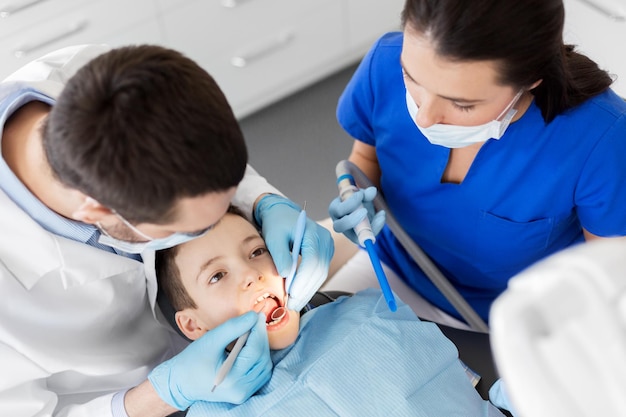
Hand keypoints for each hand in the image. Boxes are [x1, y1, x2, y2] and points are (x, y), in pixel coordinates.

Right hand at [148, 311, 270, 409]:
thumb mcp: (211, 340)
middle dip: (261, 338)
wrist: (181, 382)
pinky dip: (260, 358)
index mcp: (231, 378)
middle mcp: (240, 389)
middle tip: (255, 321)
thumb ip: (233, 327)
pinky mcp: (244, 393)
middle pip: (262, 358)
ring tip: (252, 333)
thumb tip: (253, 316)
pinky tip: (251, 348)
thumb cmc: (192, 361)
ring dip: (261, 348)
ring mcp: (243, 393)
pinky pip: (261, 373)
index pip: (254, 351)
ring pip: (264, 366)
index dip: (258, 330)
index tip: (258, 315)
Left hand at [254, 194, 333, 310]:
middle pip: (319, 270)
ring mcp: (327, 248)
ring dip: (308, 291)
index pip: (312, 260)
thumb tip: (286, 275)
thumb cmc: (277, 224)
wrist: (283, 214)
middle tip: (291, 305)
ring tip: (294, 304)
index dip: (302, 279)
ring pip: (321, 274)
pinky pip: (319, 273)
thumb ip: (280, 255)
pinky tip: (299, 295)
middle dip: (305, 289)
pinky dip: (309, 285)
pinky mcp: (324, 255)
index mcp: (313, 233)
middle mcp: (325, 240)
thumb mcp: (274, 237)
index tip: (291, 294)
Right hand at [328, 186, 385, 245]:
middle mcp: (338, 223)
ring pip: (353, 236)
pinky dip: (377, 227)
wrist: (361, 209)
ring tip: (380, 216)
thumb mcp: (361, 195)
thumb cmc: (357, 200)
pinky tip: (382, 215)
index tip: (361, 195)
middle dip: (352, 220)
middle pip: (339, 226)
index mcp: (335, 209)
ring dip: (367, 227)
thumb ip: (366, 193)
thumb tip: (372, 191)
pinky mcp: (357, 238)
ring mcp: (348, 233)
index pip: (338, 210)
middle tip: (365, 210)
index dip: (349, 204)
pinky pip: (366, 237)